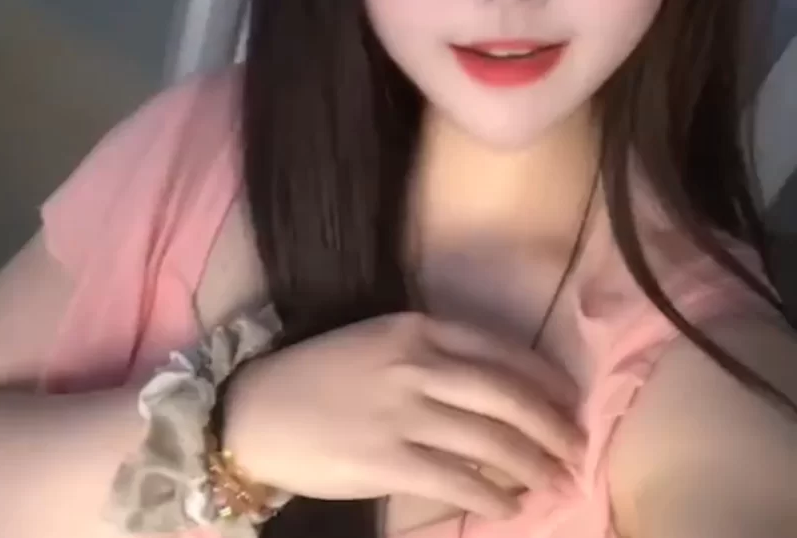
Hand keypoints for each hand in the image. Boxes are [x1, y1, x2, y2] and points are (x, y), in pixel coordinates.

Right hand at [222, 312, 583, 519]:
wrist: (256, 412)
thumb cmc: (319, 374)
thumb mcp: (378, 343)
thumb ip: (432, 357)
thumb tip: (494, 393)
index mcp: (416, 328)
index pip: (499, 349)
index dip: (543, 377)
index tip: (569, 397)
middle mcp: (416, 364)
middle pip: (506, 395)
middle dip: (552, 424)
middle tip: (578, 445)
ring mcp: (403, 412)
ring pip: (490, 440)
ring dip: (532, 464)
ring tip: (556, 480)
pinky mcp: (388, 460)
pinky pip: (458, 480)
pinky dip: (493, 495)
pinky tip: (509, 506)